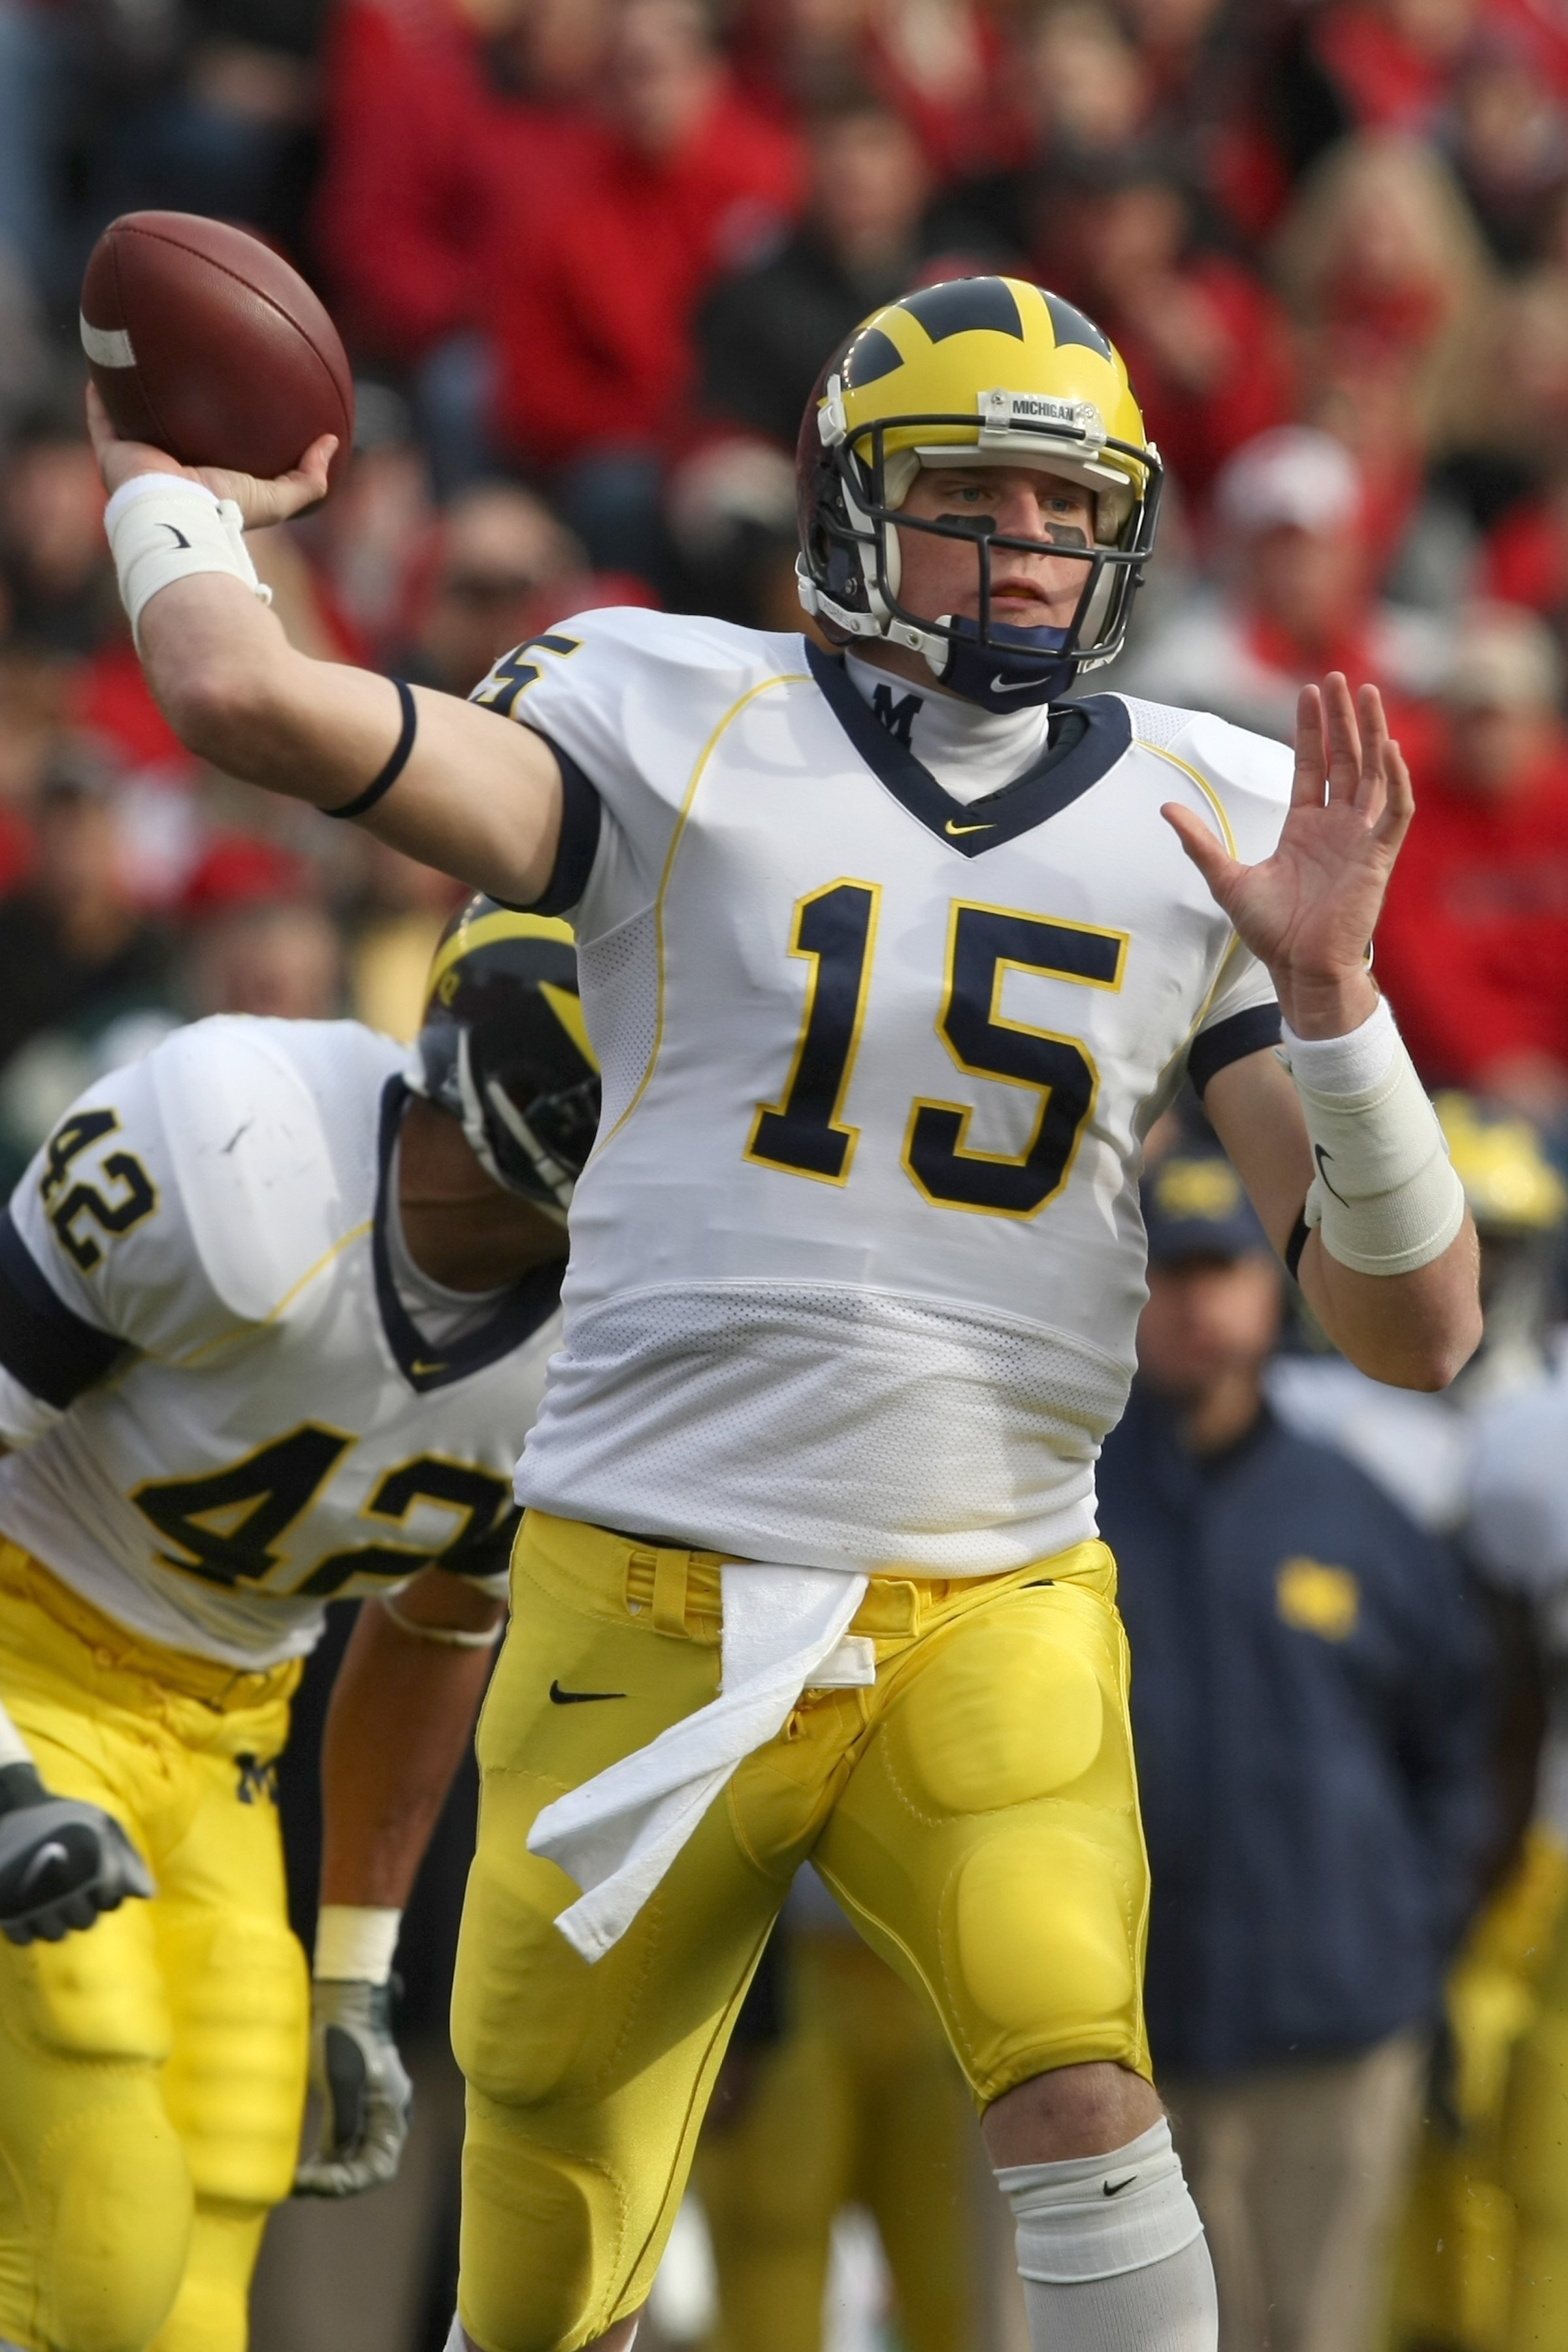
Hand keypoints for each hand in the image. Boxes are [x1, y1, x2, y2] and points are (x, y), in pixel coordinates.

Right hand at [0, 1774, 154, 1944]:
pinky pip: (23, 1939)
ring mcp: (32, 1903)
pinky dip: (28, 1929)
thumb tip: (147, 1894)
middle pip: (85, 1922)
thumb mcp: (100, 1823)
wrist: (14, 1805)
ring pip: (56, 1934)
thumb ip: (124, 1857)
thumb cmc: (63, 1816)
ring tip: (51, 1902)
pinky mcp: (5, 1910)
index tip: (96, 1881)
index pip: (110, 1902)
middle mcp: (65, 1889)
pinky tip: (29, 1910)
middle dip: (83, 1909)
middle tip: (72, 1892)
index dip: (106, 1894)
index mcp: (92, 1866)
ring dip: (57, 1922)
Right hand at [86, 383, 336, 528]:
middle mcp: (169, 470)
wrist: (180, 519)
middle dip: (171, 404)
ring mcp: (139, 461)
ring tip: (138, 357)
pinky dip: (100, 395)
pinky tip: (101, 366)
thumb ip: (308, 477)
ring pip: (133, 420)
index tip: (225, 400)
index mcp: (202, 481)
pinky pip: (102, 417)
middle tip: (180, 371)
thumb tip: (332, 442)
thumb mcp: (277, 497)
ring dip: (133, 392)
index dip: (215, 428)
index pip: (209, 449)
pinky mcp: (114, 453)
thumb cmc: (225, 511)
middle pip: (169, 430)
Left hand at [293, 1977, 412, 2196]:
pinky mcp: (356, 2105)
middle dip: (333, 2182)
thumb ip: (343, 2121)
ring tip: (294, 2178)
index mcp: (391, 2113)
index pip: (377, 2168)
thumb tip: (334, 2160)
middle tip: (296, 2185)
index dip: (345, 2183)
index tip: (309, 2181)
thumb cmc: (343, 2036)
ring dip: (327, 2173)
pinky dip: (326, 2159)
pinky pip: (344, 2144)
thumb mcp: (342, 2079)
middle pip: (366, 2168)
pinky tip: (302, 2162)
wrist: (345, 2003)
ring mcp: (372, 2112)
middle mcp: (387, 2118)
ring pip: (354, 2158)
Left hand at [1163, 673, 1412, 1036]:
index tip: (1308, 693)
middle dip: (1342, 718)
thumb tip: (1166, 809)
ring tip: (1367, 693)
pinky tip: (1389, 748)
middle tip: (1337, 676)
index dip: (1311, 730)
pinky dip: (1396, 780)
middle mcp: (1337, 827)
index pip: (1312, 766)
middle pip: (1344, 759)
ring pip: (1373, 774)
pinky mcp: (1378, 858)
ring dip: (1372, 733)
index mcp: (1305, 828)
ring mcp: (1360, 840)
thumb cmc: (1271, 933)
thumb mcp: (1226, 878)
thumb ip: (1200, 841)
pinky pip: (1395, 812)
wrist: (1298, 969)